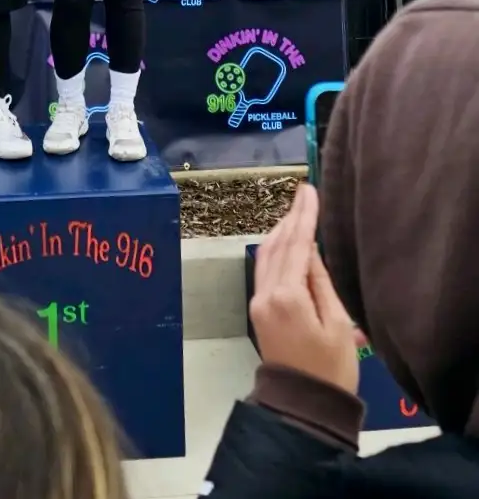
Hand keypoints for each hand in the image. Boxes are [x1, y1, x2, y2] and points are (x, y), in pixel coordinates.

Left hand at [250, 183, 358, 394]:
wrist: (303, 406)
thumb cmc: (330, 369)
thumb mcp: (338, 324)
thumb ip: (321, 282)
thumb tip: (309, 250)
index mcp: (287, 296)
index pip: (296, 245)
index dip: (303, 216)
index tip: (308, 190)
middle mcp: (266, 294)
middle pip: (277, 245)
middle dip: (291, 217)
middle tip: (304, 191)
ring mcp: (258, 302)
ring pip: (266, 254)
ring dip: (281, 231)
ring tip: (296, 210)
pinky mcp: (258, 310)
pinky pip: (264, 268)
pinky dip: (275, 249)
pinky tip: (285, 241)